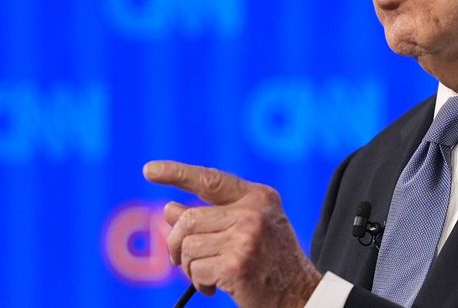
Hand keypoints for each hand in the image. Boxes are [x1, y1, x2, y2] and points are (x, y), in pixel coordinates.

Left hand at [143, 161, 321, 307]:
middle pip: (188, 220)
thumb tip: (169, 209)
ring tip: (209, 275)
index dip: (177, 173)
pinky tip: (215, 287)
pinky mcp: (237, 263)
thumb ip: (212, 217)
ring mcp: (246, 236)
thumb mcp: (247, 230)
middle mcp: (254, 212)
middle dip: (177, 244)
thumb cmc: (272, 263)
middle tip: (182, 261)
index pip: (211, 180)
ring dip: (191, 267)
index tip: (149, 170)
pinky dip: (199, 283)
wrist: (300, 294)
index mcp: (258, 197)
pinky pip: (196, 270)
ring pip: (188, 247)